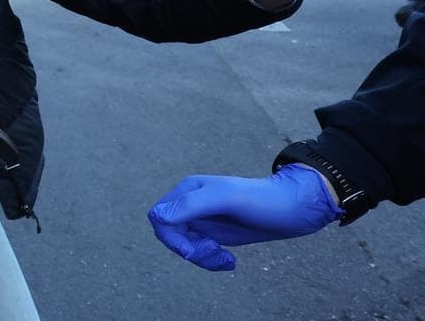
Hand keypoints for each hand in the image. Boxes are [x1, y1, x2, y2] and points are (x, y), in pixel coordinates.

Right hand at [147, 164, 341, 271]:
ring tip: (226, 259)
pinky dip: (211, 261)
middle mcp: (191, 203)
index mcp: (188, 191)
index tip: (193, 249)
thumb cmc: (263, 200)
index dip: (171, 238)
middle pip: (171, 235)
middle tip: (215, 251)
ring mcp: (203, 218)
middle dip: (190, 250)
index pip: (160, 217)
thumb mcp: (227, 199)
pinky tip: (230, 261)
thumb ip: (191, 205)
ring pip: (185, 246)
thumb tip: (158, 217)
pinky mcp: (215, 232)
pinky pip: (200, 251)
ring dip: (203, 258)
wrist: (294, 209)